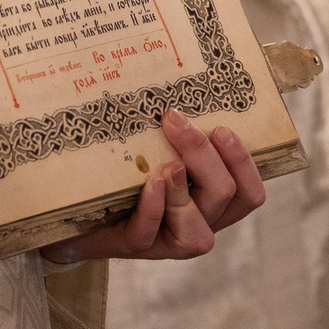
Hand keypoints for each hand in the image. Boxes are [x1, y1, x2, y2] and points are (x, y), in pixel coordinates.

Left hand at [45, 110, 266, 262]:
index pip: (249, 193)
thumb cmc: (126, 179)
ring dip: (184, 189)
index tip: (221, 128)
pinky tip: (149, 183)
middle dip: (205, 156)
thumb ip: (176, 135)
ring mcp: (169, 241)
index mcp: (212, 202)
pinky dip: (154, 207)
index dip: (244, 162)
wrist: (79, 216)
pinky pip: (151, 232)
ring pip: (199, 228)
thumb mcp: (156, 154)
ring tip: (167, 163)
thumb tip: (175, 82)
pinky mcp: (137, 246)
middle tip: (176, 121)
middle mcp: (200, 223)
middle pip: (226, 196)